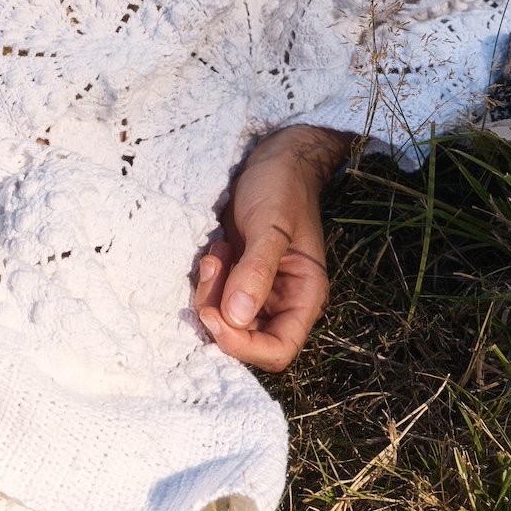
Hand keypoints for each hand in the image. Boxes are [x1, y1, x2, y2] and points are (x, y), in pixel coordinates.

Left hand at [194, 126, 350, 371]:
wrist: (275, 159)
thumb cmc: (282, 187)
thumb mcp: (271, 226)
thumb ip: (256, 271)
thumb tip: (237, 319)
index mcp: (303, 297)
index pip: (276, 351)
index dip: (243, 345)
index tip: (213, 314)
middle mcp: (282, 302)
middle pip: (245, 338)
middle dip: (219, 313)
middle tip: (212, 265)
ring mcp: (258, 290)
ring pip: (225, 318)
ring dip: (210, 291)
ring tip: (215, 250)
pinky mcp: (237, 276)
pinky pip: (215, 296)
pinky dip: (207, 279)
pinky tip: (214, 247)